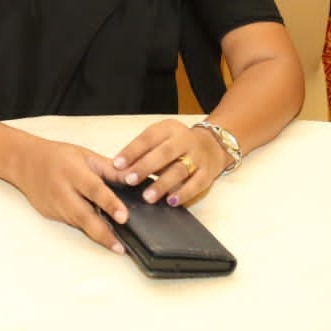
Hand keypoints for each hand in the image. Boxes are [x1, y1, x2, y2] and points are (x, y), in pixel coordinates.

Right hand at [7, 137, 126, 252]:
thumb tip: (133, 178)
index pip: (94, 189)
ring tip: (117, 245)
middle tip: (121, 247)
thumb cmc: (57, 156)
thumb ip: (109, 169)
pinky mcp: (52, 216)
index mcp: (73, 172)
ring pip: (79, 224)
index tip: (124, 217)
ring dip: (98, 236)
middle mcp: (63, 191)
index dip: (110, 204)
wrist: (25, 162)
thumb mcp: (85, 155)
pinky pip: (73, 224)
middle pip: (84, 216)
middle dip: (103, 234)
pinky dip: (87, 229)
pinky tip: (101, 234)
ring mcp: (55, 206)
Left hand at [111, 119, 229, 208]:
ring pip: (180, 170)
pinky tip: (171, 201)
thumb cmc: (177, 144)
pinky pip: (197, 184)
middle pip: (165, 153)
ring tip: (148, 197)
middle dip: (145, 167)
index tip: (117, 164)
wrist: (213, 144)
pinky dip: (184, 193)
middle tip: (129, 180)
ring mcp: (198, 156)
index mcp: (169, 129)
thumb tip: (118, 168)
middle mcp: (185, 140)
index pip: (149, 137)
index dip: (132, 151)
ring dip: (163, 184)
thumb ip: (142, 151)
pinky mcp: (208, 173)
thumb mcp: (161, 138)